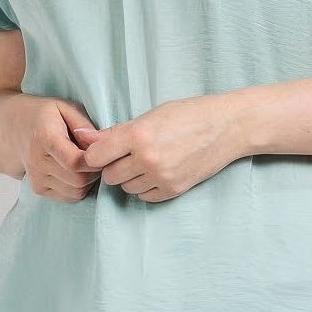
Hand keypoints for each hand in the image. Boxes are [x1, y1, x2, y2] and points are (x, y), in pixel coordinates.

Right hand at [14, 97, 103, 200]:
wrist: (13, 129)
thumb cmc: (44, 116)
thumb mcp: (65, 107)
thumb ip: (84, 125)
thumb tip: (98, 146)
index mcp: (44, 137)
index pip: (75, 162)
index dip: (94, 161)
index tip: (101, 151)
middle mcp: (37, 161)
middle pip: (78, 179)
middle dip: (95, 171)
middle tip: (97, 157)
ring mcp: (36, 178)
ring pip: (76, 191)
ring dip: (88, 180)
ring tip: (84, 162)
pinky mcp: (39, 189)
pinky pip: (70, 196)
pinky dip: (79, 186)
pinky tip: (75, 171)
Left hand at [77, 95, 247, 201]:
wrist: (228, 127)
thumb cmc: (189, 114)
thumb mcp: (151, 115)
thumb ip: (116, 131)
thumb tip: (83, 137)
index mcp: (138, 135)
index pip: (95, 156)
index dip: (96, 154)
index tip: (103, 151)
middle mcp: (147, 159)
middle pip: (109, 175)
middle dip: (114, 166)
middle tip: (128, 155)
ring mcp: (161, 177)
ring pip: (126, 188)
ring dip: (130, 178)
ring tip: (147, 161)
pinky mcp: (173, 190)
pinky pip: (145, 197)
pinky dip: (146, 187)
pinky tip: (157, 172)